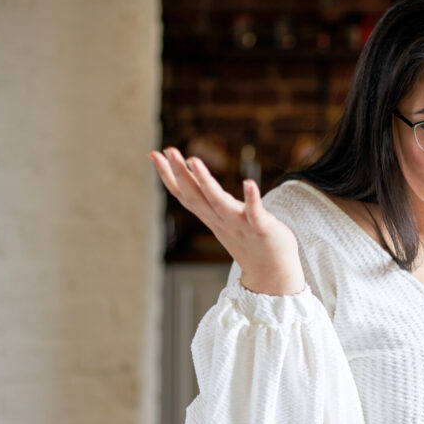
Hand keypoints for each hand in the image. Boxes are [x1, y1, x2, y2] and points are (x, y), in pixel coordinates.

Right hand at [148, 148, 304, 294]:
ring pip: (219, 202)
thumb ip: (210, 200)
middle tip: (168, 150)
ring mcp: (240, 225)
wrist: (271, 273)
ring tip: (193, 160)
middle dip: (180, 173)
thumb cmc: (249, 240)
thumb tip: (196, 178)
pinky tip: (249, 182)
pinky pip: (255, 213)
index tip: (153, 154)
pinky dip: (251, 199)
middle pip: (196, 196)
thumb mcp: (223, 218)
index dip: (168, 175)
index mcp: (211, 217)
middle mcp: (221, 220)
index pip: (184, 194)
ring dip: (206, 182)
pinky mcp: (262, 228)